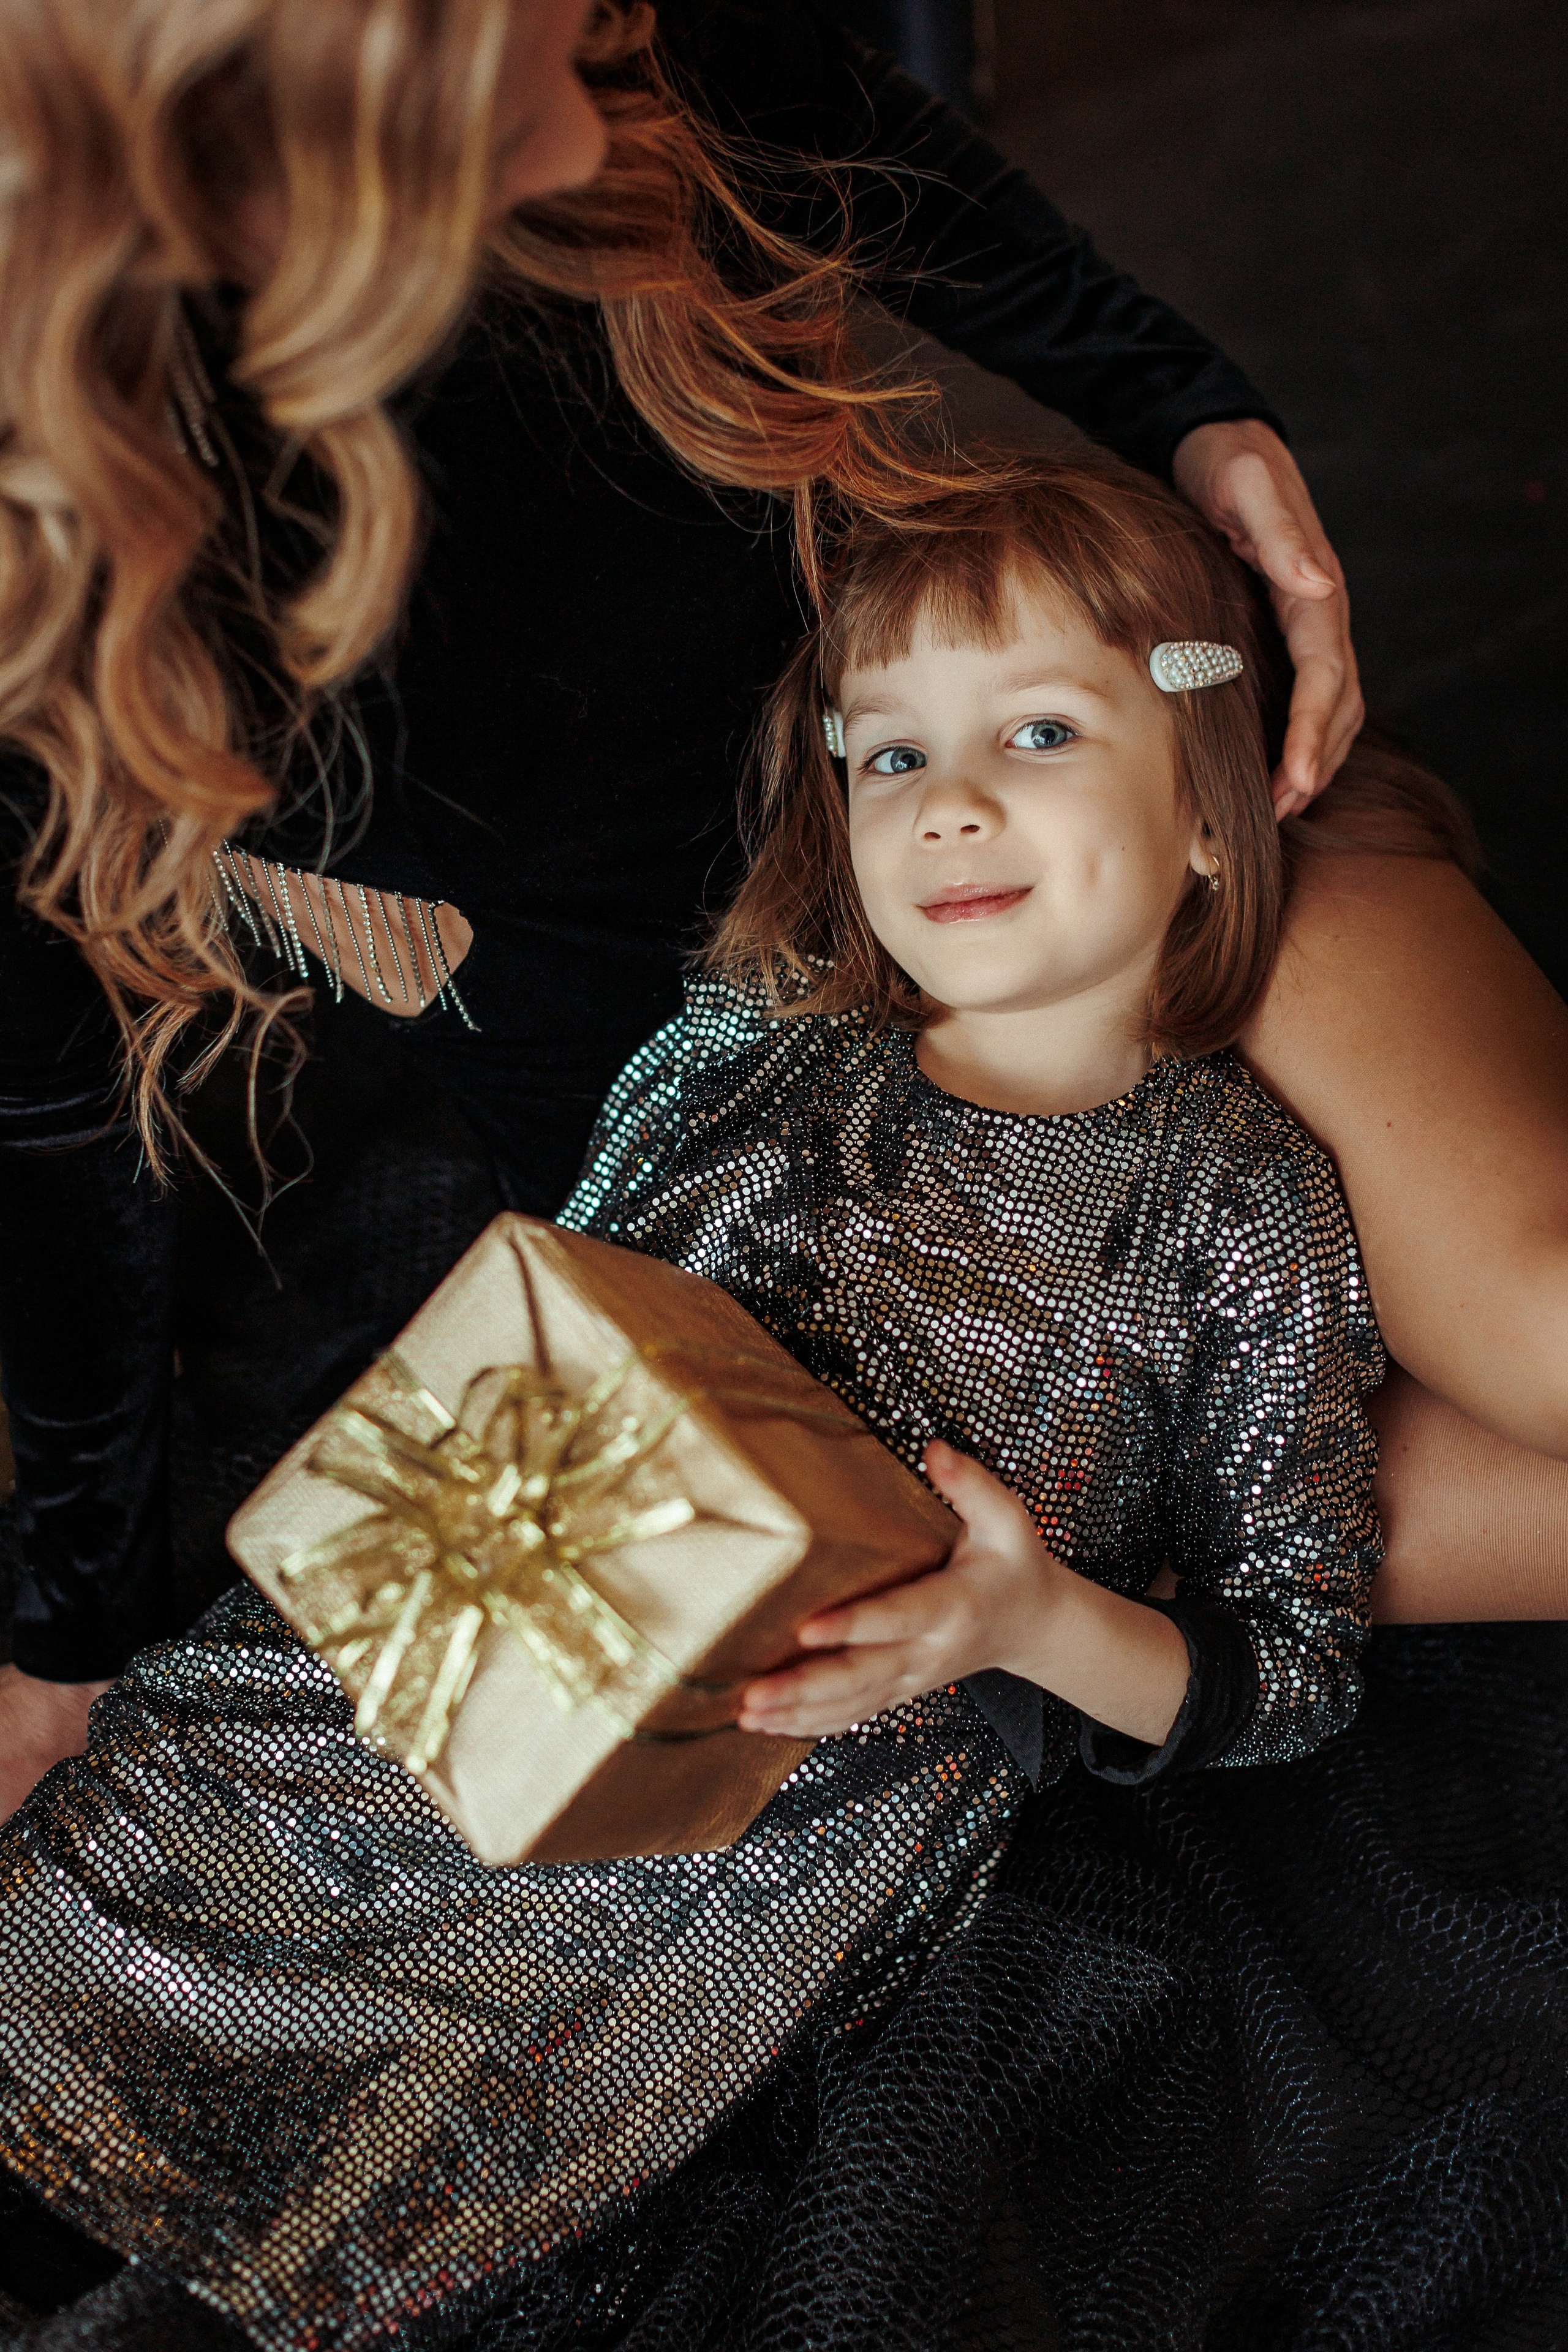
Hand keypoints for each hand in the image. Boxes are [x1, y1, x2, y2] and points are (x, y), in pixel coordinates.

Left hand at [737, 1440, 1061, 1740]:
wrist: (1034, 1625)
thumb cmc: (1015, 1566)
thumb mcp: (1008, 1520)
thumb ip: (971, 1485)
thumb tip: (934, 1451)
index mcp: (953, 1607)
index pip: (897, 1617)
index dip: (853, 1625)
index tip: (806, 1627)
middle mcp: (928, 1652)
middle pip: (862, 1676)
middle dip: (805, 1687)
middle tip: (754, 1694)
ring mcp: (911, 1678)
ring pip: (851, 1704)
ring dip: (797, 1712)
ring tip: (746, 1715)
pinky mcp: (899, 1689)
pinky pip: (853, 1714)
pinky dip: (811, 1724)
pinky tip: (769, 1726)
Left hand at [1172, 418, 1363, 815]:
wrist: (1219, 446)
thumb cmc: (1229, 467)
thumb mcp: (1248, 486)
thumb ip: (1280, 534)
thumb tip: (1316, 583)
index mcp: (1315, 590)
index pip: (1326, 675)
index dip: (1311, 730)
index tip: (1296, 776)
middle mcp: (1320, 614)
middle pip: (1337, 706)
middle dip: (1314, 762)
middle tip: (1279, 814)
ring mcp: (1307, 628)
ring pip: (1330, 711)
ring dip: (1311, 761)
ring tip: (1278, 808)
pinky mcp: (1286, 634)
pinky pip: (1305, 698)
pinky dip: (1296, 740)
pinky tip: (1271, 771)